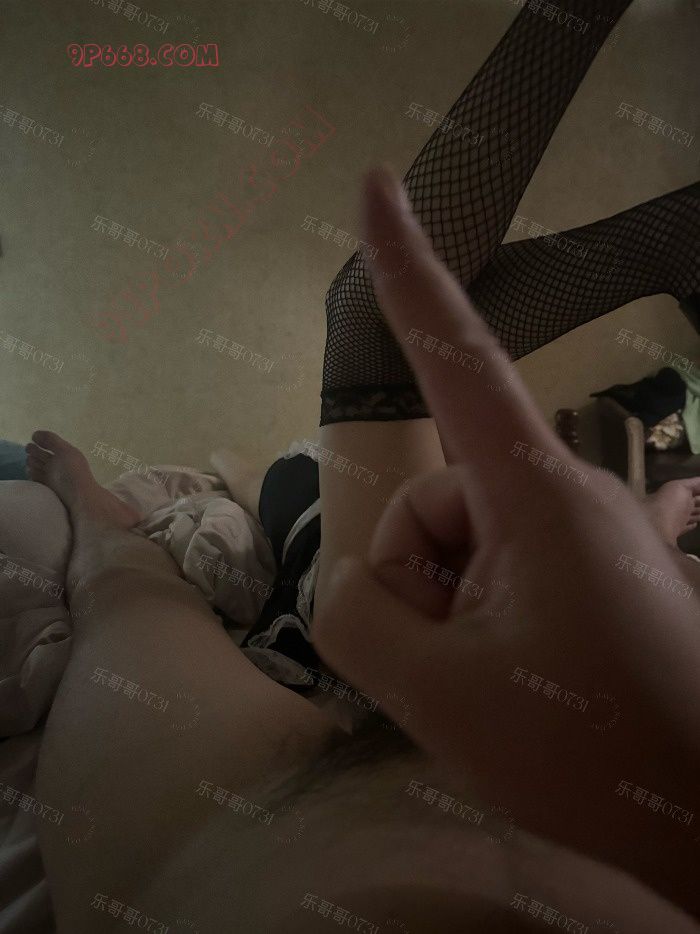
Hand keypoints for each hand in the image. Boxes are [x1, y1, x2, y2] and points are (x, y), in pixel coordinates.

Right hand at [313, 166, 699, 914]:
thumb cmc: (588, 750)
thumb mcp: (440, 692)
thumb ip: (359, 617)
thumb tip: (357, 582)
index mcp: (532, 491)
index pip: (456, 355)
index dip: (408, 268)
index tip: (379, 185)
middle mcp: (562, 491)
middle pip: (432, 499)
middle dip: (416, 578)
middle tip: (452, 665)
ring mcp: (582, 532)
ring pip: (459, 545)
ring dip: (448, 612)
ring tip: (490, 684)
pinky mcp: (592, 570)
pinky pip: (497, 570)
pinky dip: (478, 623)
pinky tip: (509, 681)